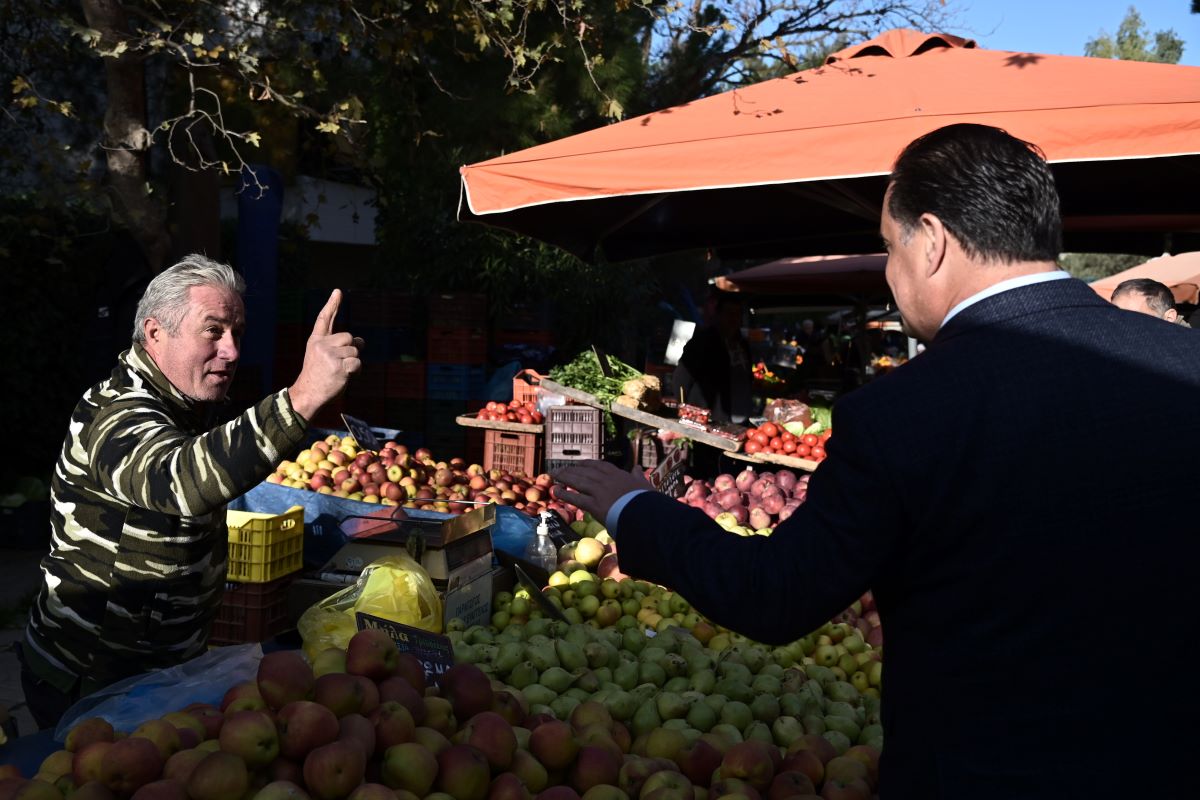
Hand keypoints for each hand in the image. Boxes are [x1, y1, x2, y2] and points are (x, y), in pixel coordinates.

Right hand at [288, 289, 362, 419]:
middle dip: (351, 349)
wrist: (308, 393)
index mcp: (316, 341)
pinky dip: (356, 371)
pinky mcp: (338, 366)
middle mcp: (322, 345)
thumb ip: (338, 346)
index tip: (338, 292)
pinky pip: (357, 363)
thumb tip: (362, 341)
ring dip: (354, 362)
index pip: (324, 319)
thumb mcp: (321, 356)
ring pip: (355, 351)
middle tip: (341, 362)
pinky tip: (346, 377)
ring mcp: (330, 355)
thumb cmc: (318, 376)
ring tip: (340, 371)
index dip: (332, 304)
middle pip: (349, 337)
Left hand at [552, 460, 652, 526]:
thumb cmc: (648, 502)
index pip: (599, 466)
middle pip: (585, 472)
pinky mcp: (595, 505)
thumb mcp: (645, 485)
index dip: (587, 464)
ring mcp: (600, 491)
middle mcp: (607, 480)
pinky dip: (564, 493)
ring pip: (578, 482)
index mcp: (619, 475)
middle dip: (571, 470)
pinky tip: (556, 491)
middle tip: (560, 469)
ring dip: (565, 477)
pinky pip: (576, 498)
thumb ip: (638, 476)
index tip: (579, 464)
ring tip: (554, 476)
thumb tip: (638, 468)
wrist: (646, 514)